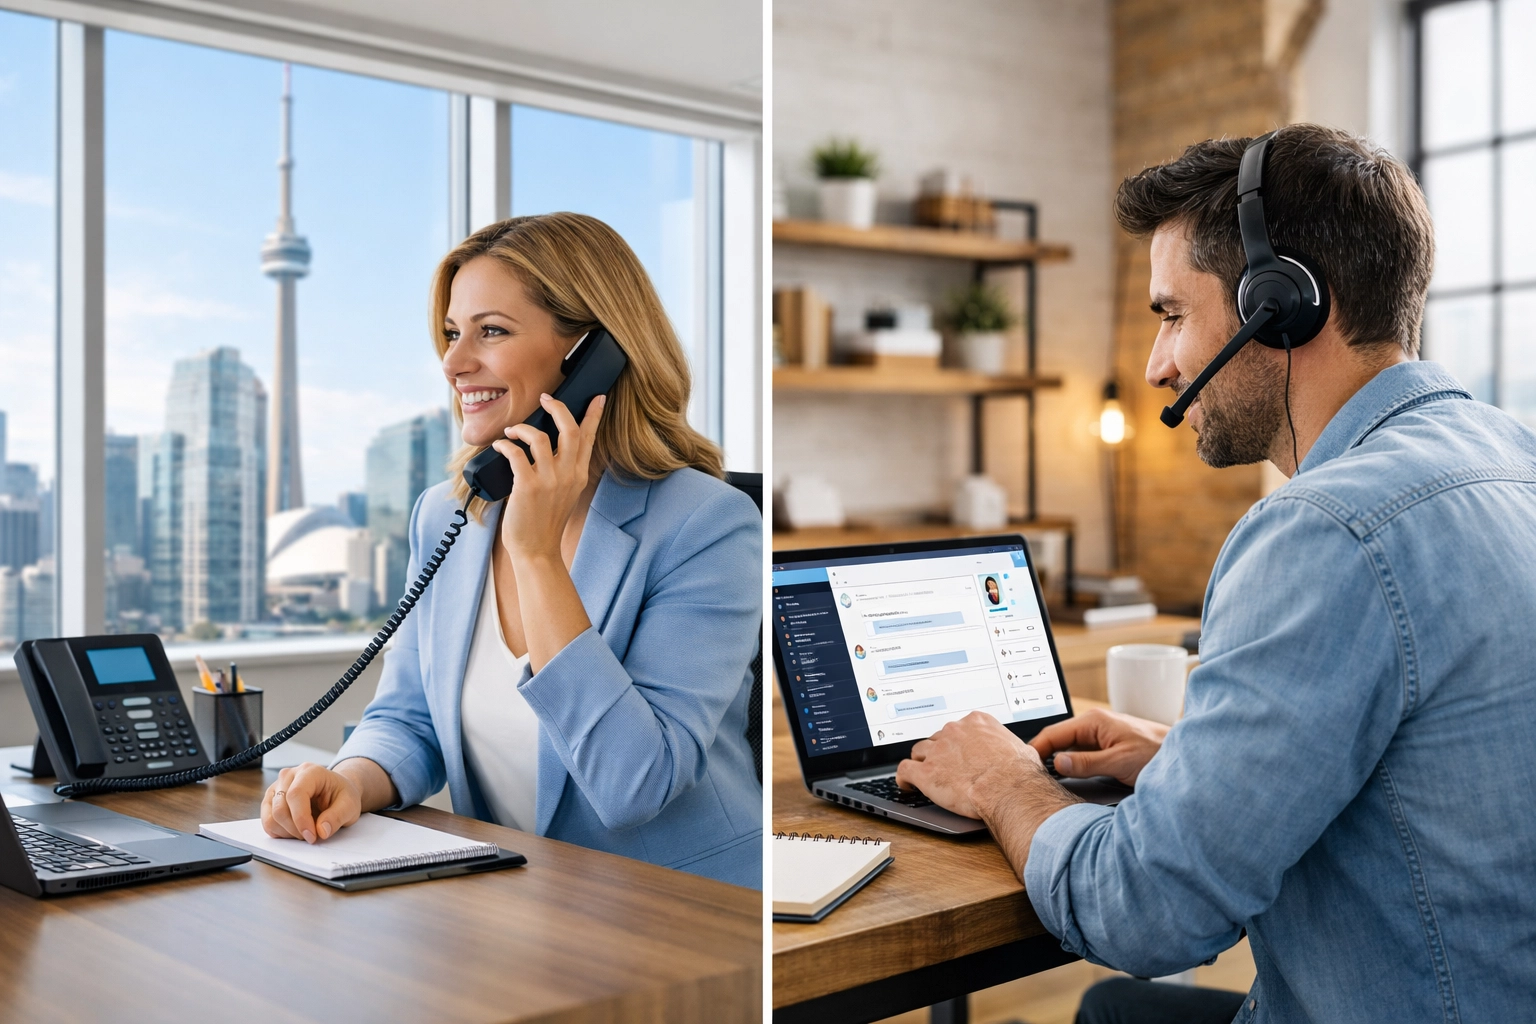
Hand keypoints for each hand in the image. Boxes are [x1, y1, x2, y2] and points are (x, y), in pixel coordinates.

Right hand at [261, 762, 361, 842]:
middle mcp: (289, 776)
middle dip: (296, 829)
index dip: (301, 819)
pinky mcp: (270, 801)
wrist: (335, 791)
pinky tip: (296, 830)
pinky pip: (267, 822)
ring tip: (306, 831)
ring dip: (288, 832)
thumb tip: (321, 831)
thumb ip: (337, 817)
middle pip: (280, 809)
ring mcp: (276, 788)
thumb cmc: (341, 795)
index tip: (312, 836)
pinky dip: (280, 832)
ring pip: (271, 818)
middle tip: (313, 836)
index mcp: (310, 771)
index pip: (296, 794)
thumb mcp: (350, 805)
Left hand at [492, 393, 603, 559]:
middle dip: (557, 408)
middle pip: (570, 429)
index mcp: (579, 475)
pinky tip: (500, 446)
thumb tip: (550, 446)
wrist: (536, 549)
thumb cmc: (545, 521)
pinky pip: (516, 454)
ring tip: (513, 431)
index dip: (594, 415)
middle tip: (545, 398)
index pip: (589, 438)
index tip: (598, 397)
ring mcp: (549, 480)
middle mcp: (568, 475)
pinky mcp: (527, 486)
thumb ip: (564, 471)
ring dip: (523, 428)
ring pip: (540, 437)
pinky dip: (506, 445)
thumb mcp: (565, 494)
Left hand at [896, 711, 1047, 818]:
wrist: (1007, 788)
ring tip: (924, 774)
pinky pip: (905, 770)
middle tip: (945, 767)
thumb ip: (1011, 747)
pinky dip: (904, 778)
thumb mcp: (1021, 750)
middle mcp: (954, 731)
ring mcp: (938, 751)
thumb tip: (1020, 754)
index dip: (957, 742)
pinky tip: (906, 785)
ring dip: (922, 762)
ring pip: (920, 752)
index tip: (958, 751)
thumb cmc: (1018, 773)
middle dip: (940, 753)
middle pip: (937, 738)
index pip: (959, 728)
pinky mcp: (926, 773)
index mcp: (976, 722)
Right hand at [1029, 707, 1168, 785]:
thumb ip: (1087, 763)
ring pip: (1067, 748)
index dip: (1035, 750)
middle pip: (1057, 740)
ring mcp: (1099, 735)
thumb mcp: (1119, 762)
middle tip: (1028, 775)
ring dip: (1056, 761)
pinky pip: (1079, 754)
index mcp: (1093, 721)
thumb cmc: (1157, 755)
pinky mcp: (1105, 747)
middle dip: (1042, 756)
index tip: (1023, 766)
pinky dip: (1069, 764)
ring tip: (1041, 778)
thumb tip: (1058, 762)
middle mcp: (1093, 725)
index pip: (1052, 733)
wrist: (1185, 758)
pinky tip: (1063, 777)